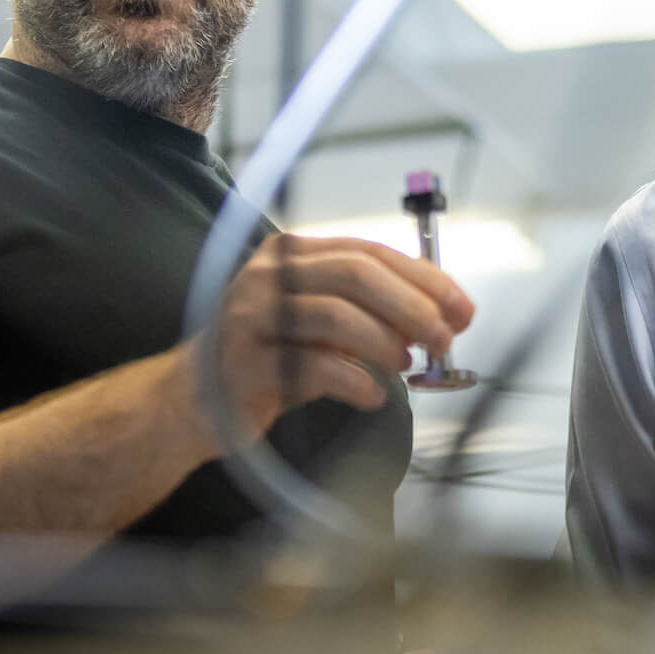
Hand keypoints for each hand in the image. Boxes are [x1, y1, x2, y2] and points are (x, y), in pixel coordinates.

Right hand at [196, 232, 473, 439]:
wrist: (192, 401)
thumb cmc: (269, 357)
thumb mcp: (318, 320)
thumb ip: (370, 309)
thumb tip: (443, 316)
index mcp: (290, 253)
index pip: (369, 252)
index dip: (424, 279)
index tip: (462, 308)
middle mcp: (268, 276)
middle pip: (356, 274)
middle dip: (412, 307)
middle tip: (445, 339)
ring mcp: (251, 317)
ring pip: (336, 316)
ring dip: (385, 343)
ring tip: (404, 366)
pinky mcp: (246, 365)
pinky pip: (314, 368)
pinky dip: (357, 381)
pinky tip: (372, 394)